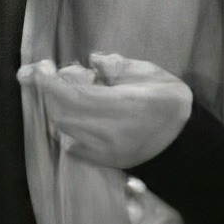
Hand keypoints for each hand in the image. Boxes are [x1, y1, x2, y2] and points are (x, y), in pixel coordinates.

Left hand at [19, 52, 192, 168]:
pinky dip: (66, 129)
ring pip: (64, 129)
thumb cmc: (170, 102)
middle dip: (50, 94)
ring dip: (57, 109)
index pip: (74, 94)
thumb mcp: (151, 73)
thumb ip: (119, 66)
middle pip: (62, 113)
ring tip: (65, 93)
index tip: (38, 69)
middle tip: (49, 76)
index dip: (50, 83)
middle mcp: (110, 131)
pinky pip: (72, 145)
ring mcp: (104, 150)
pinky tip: (74, 116)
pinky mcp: (103, 161)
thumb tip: (93, 62)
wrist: (184, 143)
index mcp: (123, 105)